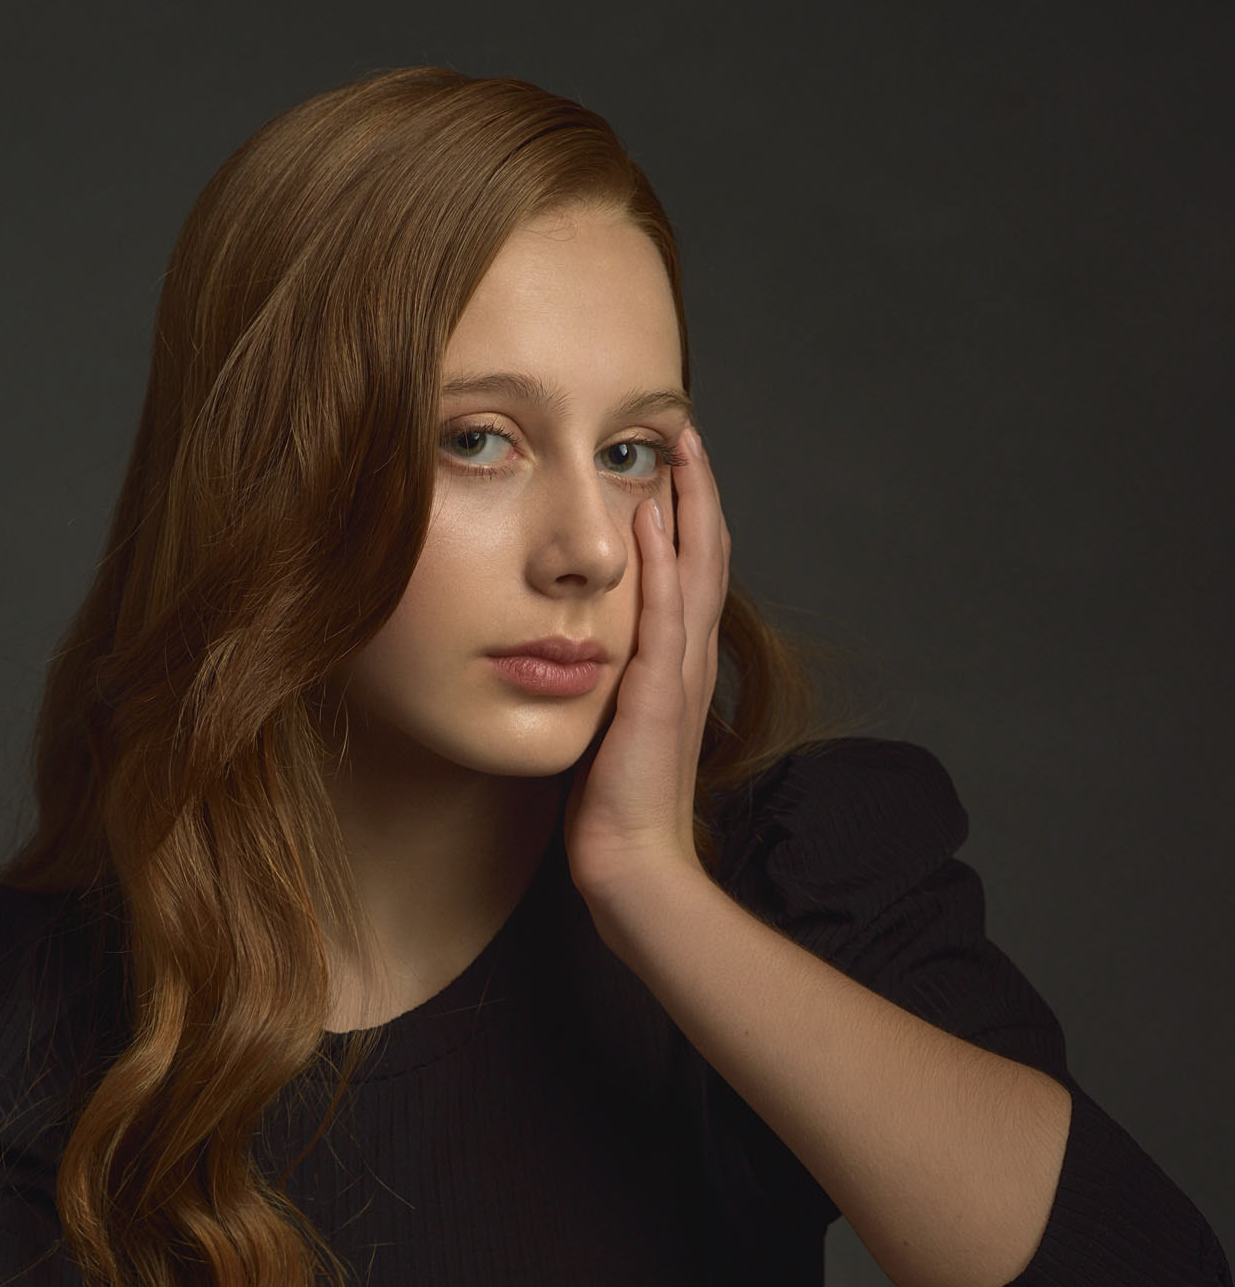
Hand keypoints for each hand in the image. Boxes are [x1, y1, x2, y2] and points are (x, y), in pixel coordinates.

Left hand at [561, 425, 730, 900]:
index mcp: (677, 663)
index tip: (672, 462)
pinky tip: (650, 518)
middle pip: (706, 554)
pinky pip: (663, 615)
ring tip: (678, 448)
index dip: (689, 513)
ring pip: (695, 571)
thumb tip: (581, 641)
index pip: (691, 571)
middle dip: (698, 489)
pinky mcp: (659, 695)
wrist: (630, 857)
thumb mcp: (610, 719)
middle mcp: (688, 659)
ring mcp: (680, 674)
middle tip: (685, 429)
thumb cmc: (613, 800)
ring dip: (690, 506)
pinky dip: (662, 564)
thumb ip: (608, 675)